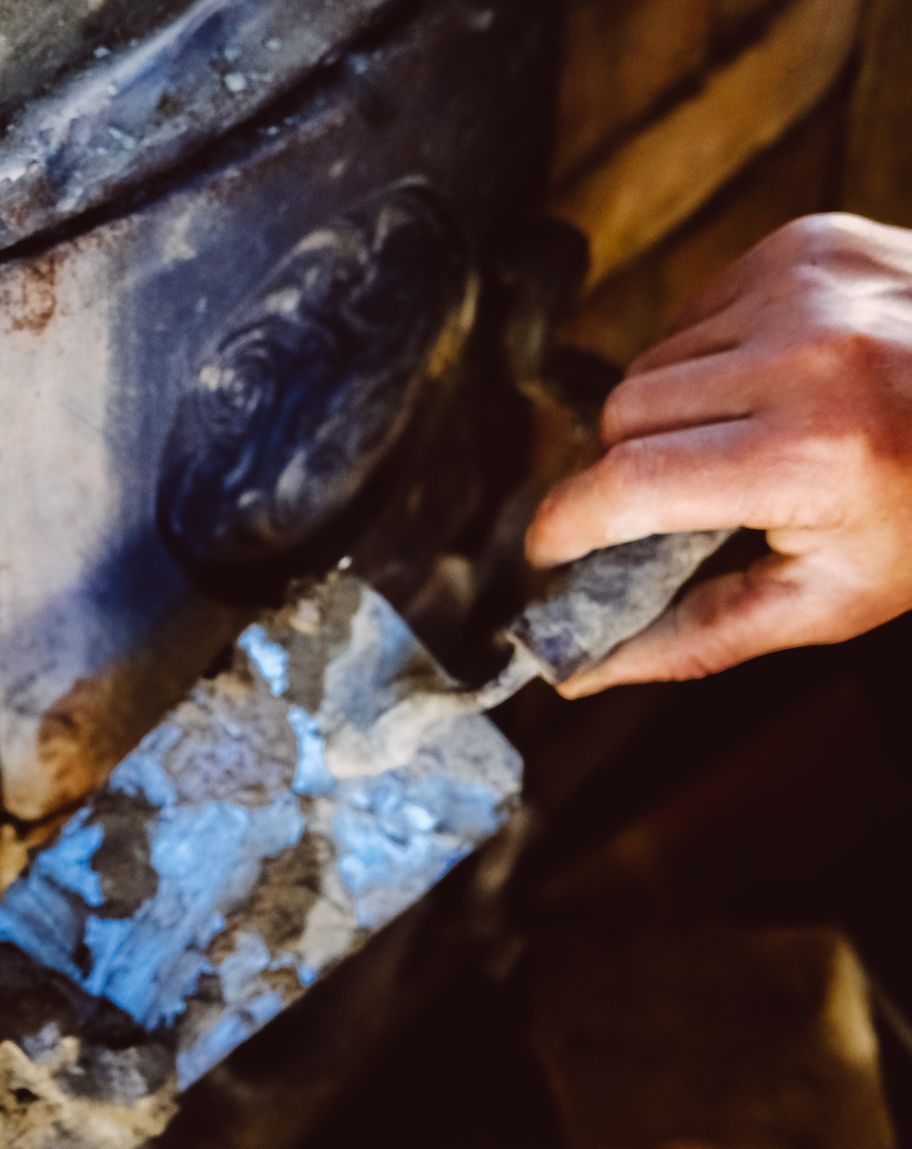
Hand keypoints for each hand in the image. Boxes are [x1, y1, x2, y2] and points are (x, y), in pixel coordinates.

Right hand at [528, 214, 911, 695]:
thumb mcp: (836, 598)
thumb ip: (697, 637)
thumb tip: (579, 671)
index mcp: (812, 455)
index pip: (625, 486)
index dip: (564, 525)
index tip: (548, 550)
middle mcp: (805, 356)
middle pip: (621, 416)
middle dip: (628, 469)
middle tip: (680, 506)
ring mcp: (804, 285)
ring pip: (651, 361)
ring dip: (671, 409)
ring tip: (745, 438)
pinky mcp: (805, 241)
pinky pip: (696, 310)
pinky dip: (712, 354)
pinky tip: (775, 380)